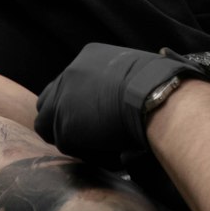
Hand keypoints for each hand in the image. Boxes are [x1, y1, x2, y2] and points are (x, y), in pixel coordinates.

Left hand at [35, 42, 204, 167]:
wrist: (155, 96)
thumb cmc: (159, 86)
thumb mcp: (135, 71)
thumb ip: (118, 81)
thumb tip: (127, 97)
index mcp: (88, 57)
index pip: (69, 84)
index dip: (78, 105)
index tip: (96, 118)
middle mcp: (69, 74)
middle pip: (50, 103)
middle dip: (65, 121)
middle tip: (92, 135)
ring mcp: (62, 99)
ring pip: (53, 128)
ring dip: (77, 139)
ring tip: (107, 146)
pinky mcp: (64, 126)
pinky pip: (68, 147)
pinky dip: (89, 153)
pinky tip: (112, 152)